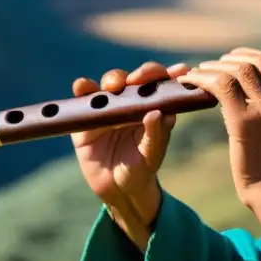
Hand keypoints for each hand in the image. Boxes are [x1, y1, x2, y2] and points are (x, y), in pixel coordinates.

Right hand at [70, 61, 189, 248]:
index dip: (168, 74)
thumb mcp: (152, 154)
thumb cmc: (141, 167)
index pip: (162, 83)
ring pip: (111, 83)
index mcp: (153, 106)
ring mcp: (109, 106)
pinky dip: (82, 89)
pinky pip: (84, 98)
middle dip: (140, 74)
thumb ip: (156, 134)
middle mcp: (132, 100)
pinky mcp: (88, 116)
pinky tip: (82, 86)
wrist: (117, 189)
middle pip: (136, 78)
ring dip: (113, 79)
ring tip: (113, 86)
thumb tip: (159, 113)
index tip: (178, 71)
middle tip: (139, 79)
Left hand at [176, 47, 260, 209]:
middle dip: (227, 59)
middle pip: (253, 62)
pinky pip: (220, 86)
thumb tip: (248, 92)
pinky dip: (202, 79)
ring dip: (212, 68)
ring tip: (197, 73)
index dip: (248, 55)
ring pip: (235, 71)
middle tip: (210, 66)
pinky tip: (190, 83)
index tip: (231, 59)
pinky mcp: (244, 121)